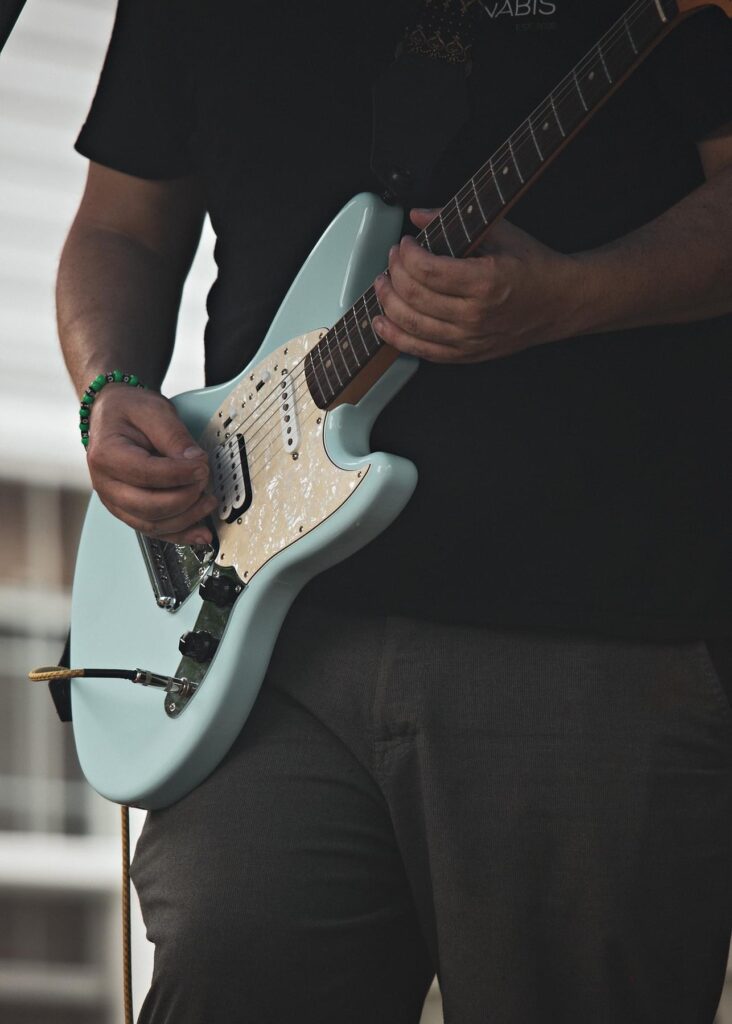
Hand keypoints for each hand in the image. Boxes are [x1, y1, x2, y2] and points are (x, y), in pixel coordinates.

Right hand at [85, 386, 217, 544]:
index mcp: (106, 455)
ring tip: (209, 502)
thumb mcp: (153, 411)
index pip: (147, 474)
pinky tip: (200, 534)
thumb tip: (195, 462)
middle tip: (205, 480)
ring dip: (187, 518)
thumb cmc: (128, 412)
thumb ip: (174, 436)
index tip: (202, 465)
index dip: (180, 474)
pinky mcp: (128, 511)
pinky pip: (154, 530)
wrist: (113, 416)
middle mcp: (106, 484)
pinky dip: (180, 535)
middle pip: (149, 506)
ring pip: (152, 524)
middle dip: (185, 497)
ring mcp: (115, 501)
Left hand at [372, 208, 580, 362]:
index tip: (404, 244)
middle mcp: (475, 315)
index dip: (406, 254)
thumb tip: (419, 216)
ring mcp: (469, 339)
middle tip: (392, 260)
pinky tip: (383, 323)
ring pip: (411, 325)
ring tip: (382, 285)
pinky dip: (396, 337)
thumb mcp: (501, 233)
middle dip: (394, 274)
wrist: (561, 303)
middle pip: (414, 297)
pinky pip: (421, 351)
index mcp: (486, 282)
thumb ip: (455, 221)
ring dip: (387, 303)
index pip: (427, 270)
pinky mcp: (466, 355)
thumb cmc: (534, 269)